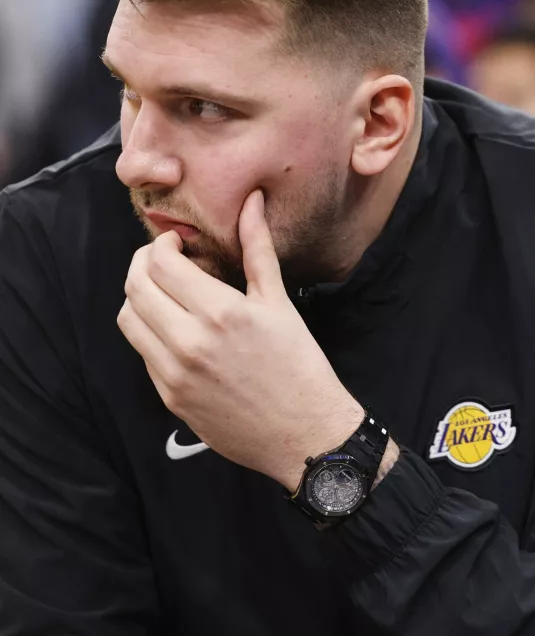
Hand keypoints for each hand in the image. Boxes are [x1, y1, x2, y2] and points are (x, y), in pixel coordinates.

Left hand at [117, 190, 363, 489]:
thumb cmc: (299, 364)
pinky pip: (143, 352)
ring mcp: (174, 374)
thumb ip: (257, 248)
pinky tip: (177, 329)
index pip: (160, 263)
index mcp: (220, 312)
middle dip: (143, 263)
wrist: (304, 434)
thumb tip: (250, 201)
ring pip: (129, 319)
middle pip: (135, 286)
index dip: (162, 243)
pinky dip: (150, 331)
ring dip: (140, 297)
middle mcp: (189, 343)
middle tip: (165, 261)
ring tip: (167, 293)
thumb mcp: (279, 302)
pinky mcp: (170, 398)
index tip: (178, 243)